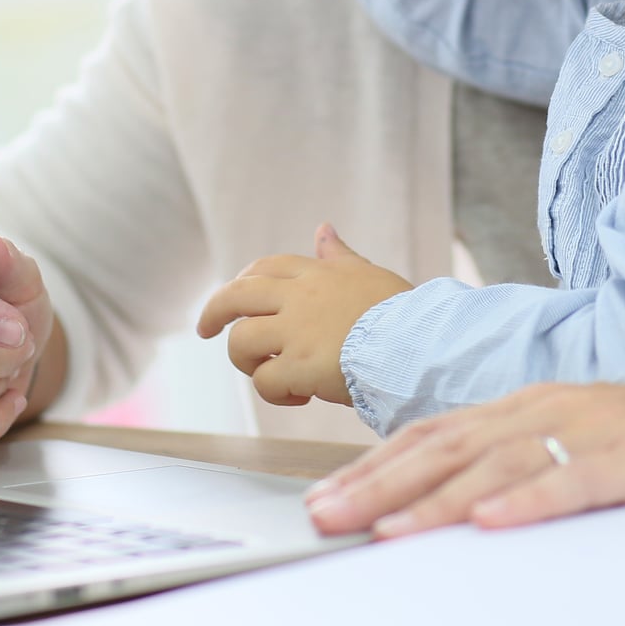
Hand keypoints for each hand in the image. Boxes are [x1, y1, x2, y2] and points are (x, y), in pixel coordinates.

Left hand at [196, 224, 412, 407]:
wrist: (419, 342)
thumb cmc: (402, 313)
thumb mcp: (367, 274)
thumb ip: (339, 256)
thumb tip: (324, 227)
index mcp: (317, 276)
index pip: (265, 268)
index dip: (242, 281)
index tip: (233, 298)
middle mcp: (299, 298)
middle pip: (235, 296)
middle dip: (213, 312)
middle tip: (205, 331)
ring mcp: (296, 332)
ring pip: (241, 341)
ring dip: (247, 361)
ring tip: (270, 373)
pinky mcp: (299, 366)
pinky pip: (264, 382)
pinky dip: (274, 393)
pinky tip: (299, 397)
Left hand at [303, 374, 624, 537]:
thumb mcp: (581, 444)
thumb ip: (522, 463)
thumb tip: (455, 501)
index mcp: (533, 404)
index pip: (437, 435)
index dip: (375, 467)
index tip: (325, 499)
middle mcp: (552, 408)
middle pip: (450, 447)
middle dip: (380, 485)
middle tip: (327, 517)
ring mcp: (595, 431)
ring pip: (500, 466)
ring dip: (436, 499)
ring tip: (387, 529)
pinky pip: (575, 482)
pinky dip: (530, 502)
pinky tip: (493, 523)